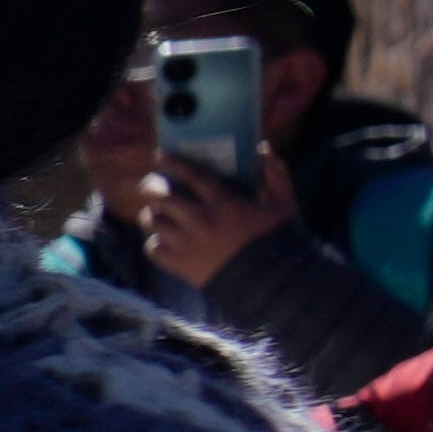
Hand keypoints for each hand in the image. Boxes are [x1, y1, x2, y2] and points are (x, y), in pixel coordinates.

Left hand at [111, 133, 294, 281]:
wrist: (270, 283)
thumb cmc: (277, 241)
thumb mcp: (284, 206)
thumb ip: (275, 176)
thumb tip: (264, 148)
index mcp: (225, 204)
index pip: (193, 176)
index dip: (174, 163)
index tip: (159, 156)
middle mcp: (202, 221)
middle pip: (163, 197)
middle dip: (151, 188)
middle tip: (148, 186)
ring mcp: (188, 244)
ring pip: (153, 222)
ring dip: (150, 215)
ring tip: (153, 213)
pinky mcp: (181, 265)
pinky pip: (153, 249)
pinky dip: (154, 243)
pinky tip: (162, 240)